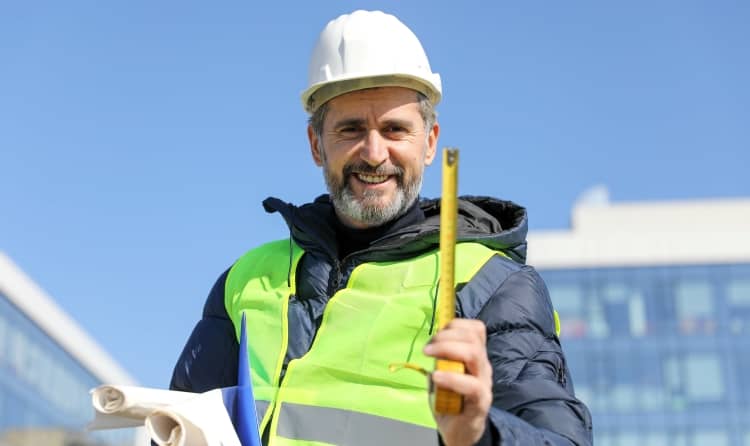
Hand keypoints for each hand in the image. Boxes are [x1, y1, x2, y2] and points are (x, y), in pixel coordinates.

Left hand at [423, 319, 492, 445]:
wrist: (460, 431)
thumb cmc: (450, 400)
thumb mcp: (442, 373)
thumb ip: (440, 359)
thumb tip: (430, 345)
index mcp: (475, 356)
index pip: (475, 329)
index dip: (455, 325)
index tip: (435, 336)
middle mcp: (482, 365)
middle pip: (473, 337)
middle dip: (446, 336)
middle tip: (427, 348)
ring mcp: (484, 382)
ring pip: (474, 354)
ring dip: (447, 349)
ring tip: (429, 356)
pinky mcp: (481, 401)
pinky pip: (472, 385)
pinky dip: (452, 377)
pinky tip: (437, 376)